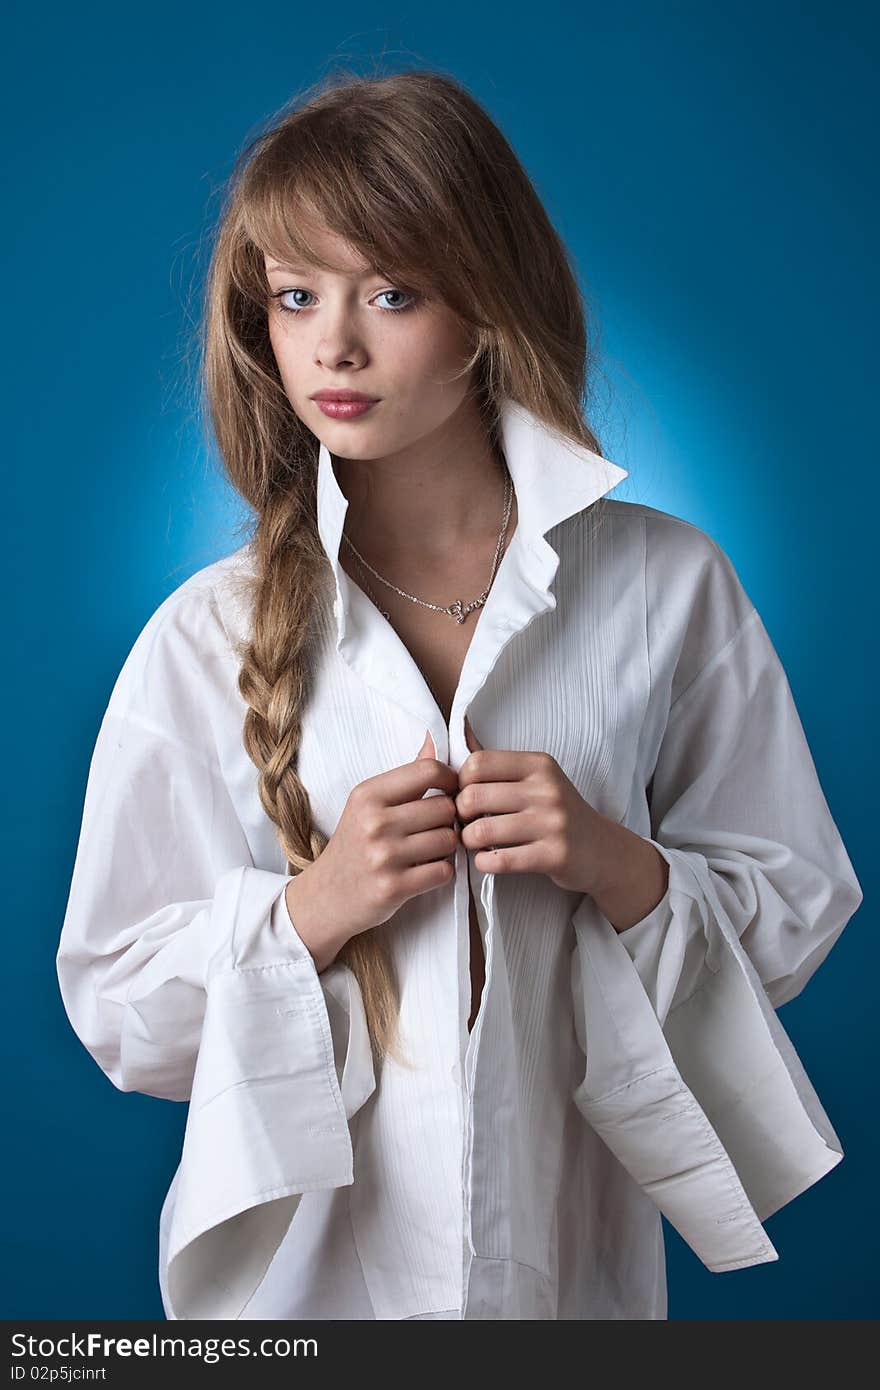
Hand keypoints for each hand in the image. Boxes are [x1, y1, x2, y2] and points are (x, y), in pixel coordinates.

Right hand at [287, 729, 460, 964]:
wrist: (325, 897)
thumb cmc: (353, 846)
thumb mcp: (368, 805)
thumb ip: (405, 777)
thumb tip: (433, 740)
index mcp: (368, 795)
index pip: (428, 771)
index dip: (450, 781)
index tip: (449, 792)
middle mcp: (374, 822)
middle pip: (446, 808)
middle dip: (449, 820)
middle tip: (436, 828)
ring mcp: (383, 856)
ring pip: (449, 840)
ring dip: (447, 848)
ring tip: (429, 851)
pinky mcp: (393, 887)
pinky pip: (444, 871)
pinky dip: (441, 872)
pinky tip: (425, 871)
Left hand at [455, 716, 610, 893]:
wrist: (604, 850)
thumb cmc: (558, 813)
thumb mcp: (536, 778)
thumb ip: (497, 764)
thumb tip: (459, 731)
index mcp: (539, 765)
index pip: (478, 763)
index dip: (460, 782)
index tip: (466, 796)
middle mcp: (547, 789)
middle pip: (473, 797)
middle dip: (460, 814)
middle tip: (466, 823)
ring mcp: (553, 823)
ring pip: (482, 831)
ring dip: (468, 841)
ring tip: (474, 843)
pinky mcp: (555, 856)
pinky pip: (500, 860)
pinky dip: (484, 863)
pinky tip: (488, 860)